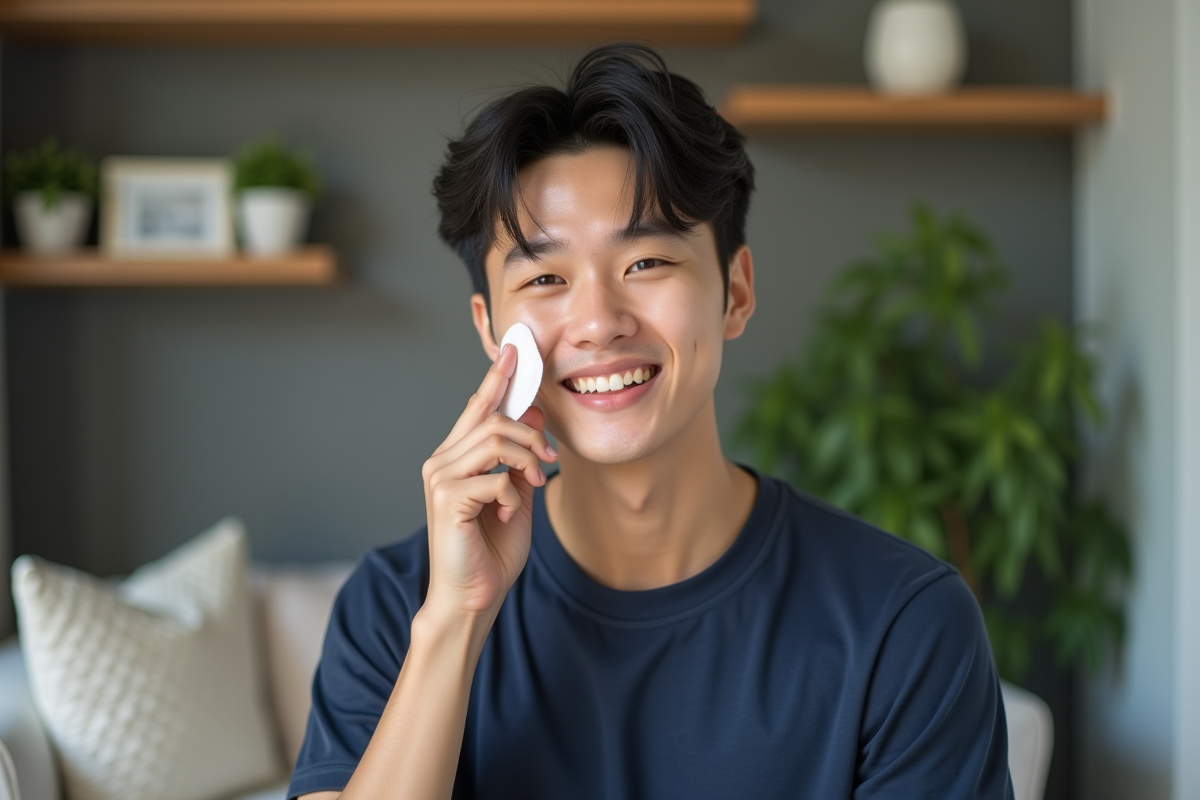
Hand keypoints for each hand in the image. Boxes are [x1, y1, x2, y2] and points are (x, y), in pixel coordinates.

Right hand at [421, 344, 557, 619]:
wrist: (471, 598)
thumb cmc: (491, 552)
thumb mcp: (518, 496)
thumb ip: (522, 458)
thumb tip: (533, 416)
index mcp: (456, 457)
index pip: (478, 406)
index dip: (497, 377)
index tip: (516, 350)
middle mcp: (442, 461)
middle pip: (491, 418)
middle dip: (531, 434)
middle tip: (551, 459)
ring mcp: (440, 478)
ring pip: (494, 440)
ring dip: (527, 460)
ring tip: (535, 483)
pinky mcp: (446, 499)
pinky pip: (494, 477)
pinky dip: (512, 494)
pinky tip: (509, 513)